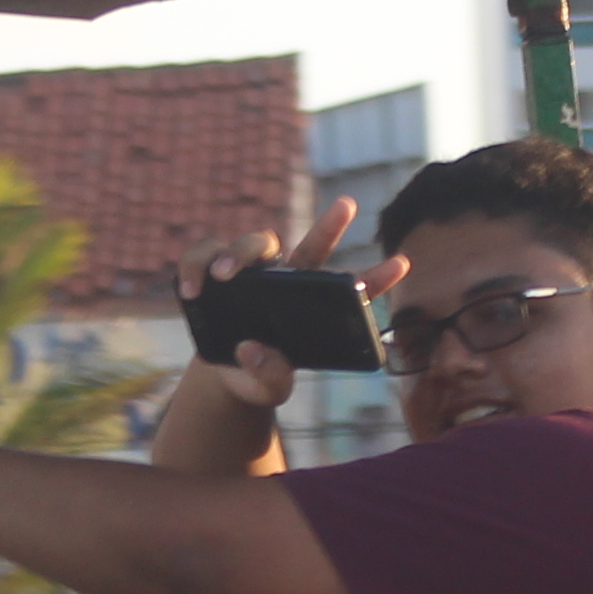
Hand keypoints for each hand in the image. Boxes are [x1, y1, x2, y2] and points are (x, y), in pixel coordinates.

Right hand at [171, 201, 396, 421]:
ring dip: (239, 253)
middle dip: (330, 225)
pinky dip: (194, 267)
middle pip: (310, 246)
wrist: (222, 374)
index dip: (376, 277)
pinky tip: (190, 291)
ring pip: (255, 243)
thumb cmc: (256, 375)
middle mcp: (287, 280)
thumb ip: (271, 377)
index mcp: (311, 307)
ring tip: (223, 276)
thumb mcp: (268, 388)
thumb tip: (256, 350)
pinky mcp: (215, 271)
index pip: (349, 287)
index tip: (403, 264)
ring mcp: (253, 273)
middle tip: (349, 205)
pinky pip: (203, 255)